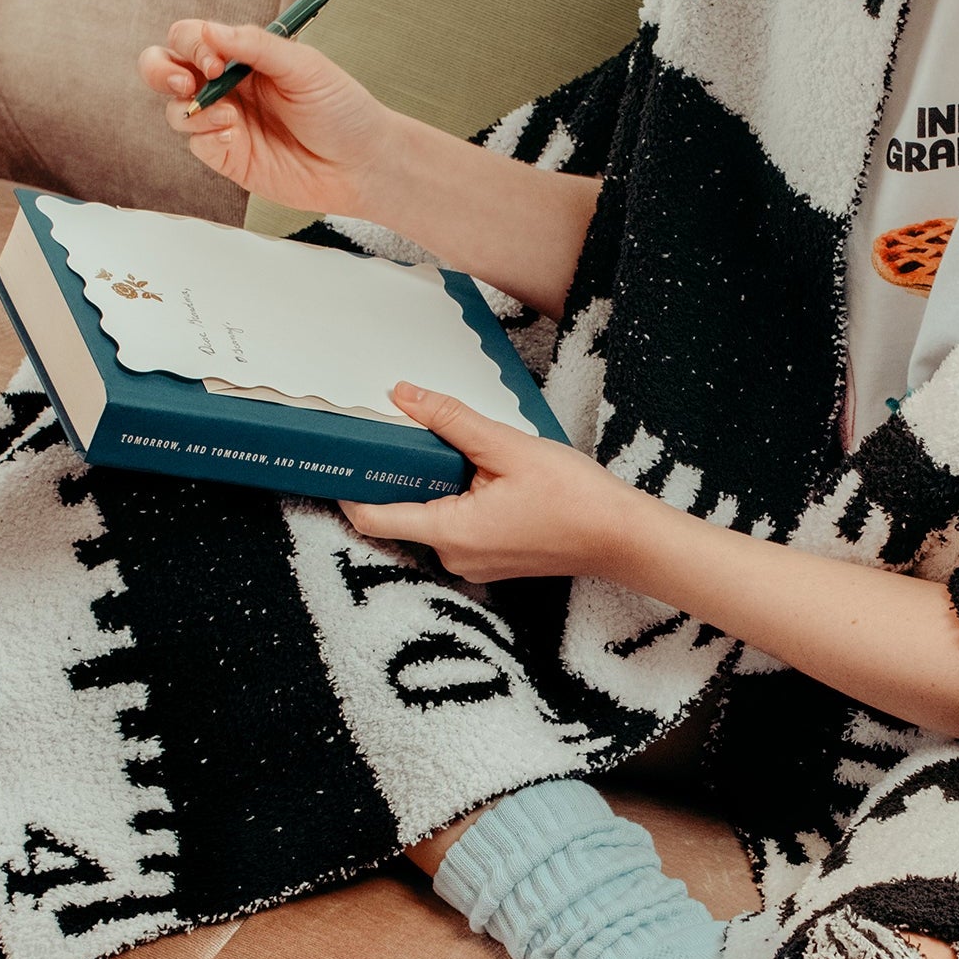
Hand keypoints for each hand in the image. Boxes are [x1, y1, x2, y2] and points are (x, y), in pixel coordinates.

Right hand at [137, 17, 398, 214]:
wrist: (363, 165)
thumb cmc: (342, 109)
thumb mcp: (304, 67)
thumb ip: (255, 46)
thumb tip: (208, 30)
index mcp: (245, 56)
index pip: (193, 38)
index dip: (192, 44)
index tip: (214, 61)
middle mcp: (229, 86)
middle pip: (166, 68)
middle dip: (160, 71)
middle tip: (185, 83)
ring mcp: (226, 122)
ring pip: (176, 108)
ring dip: (190, 109)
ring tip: (228, 119)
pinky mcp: (228, 156)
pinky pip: (196, 142)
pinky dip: (205, 136)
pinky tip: (234, 136)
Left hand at [340, 384, 650, 580]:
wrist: (621, 537)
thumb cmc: (574, 498)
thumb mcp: (508, 447)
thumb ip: (450, 420)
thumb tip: (403, 395)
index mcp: (450, 533)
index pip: (372, 517)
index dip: (348, 488)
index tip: (337, 458)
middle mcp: (454, 557)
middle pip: (402, 512)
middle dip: (401, 472)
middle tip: (405, 429)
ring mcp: (473, 563)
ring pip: (432, 516)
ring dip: (436, 482)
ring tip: (458, 446)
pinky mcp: (491, 559)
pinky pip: (457, 525)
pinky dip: (458, 497)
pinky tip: (483, 471)